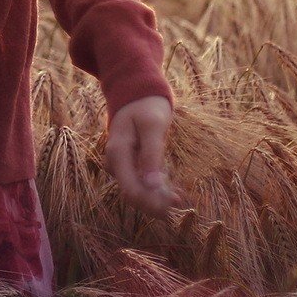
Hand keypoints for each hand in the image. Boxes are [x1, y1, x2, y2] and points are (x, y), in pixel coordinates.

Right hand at [103, 95, 183, 215]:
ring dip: (156, 200)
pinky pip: (140, 183)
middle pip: (133, 194)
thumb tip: (153, 185)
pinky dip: (156, 190)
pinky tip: (173, 192)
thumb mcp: (152, 126)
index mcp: (118, 153)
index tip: (177, 202)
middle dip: (155, 203)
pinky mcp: (130, 164)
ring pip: (136, 191)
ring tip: (180, 199)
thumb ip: (152, 154)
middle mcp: (116, 163)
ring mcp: (122, 164)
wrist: (136, 93)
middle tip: (181, 203)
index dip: (152, 201)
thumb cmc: (146, 106)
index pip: (130, 189)